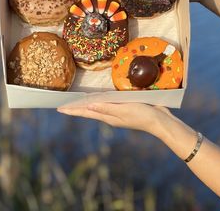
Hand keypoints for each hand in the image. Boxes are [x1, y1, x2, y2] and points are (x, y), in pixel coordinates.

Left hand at [57, 102, 172, 138]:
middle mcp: (110, 116)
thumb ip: (105, 108)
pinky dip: (99, 102)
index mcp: (108, 117)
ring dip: (86, 105)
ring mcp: (117, 113)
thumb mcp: (122, 110)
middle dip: (76, 108)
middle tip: (64, 106)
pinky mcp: (125, 108)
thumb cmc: (141, 114)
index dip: (73, 110)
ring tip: (76, 103)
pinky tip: (98, 99)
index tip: (60, 109)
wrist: (160, 121)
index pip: (86, 113)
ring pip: (97, 108)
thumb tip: (87, 106)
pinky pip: (107, 105)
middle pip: (89, 111)